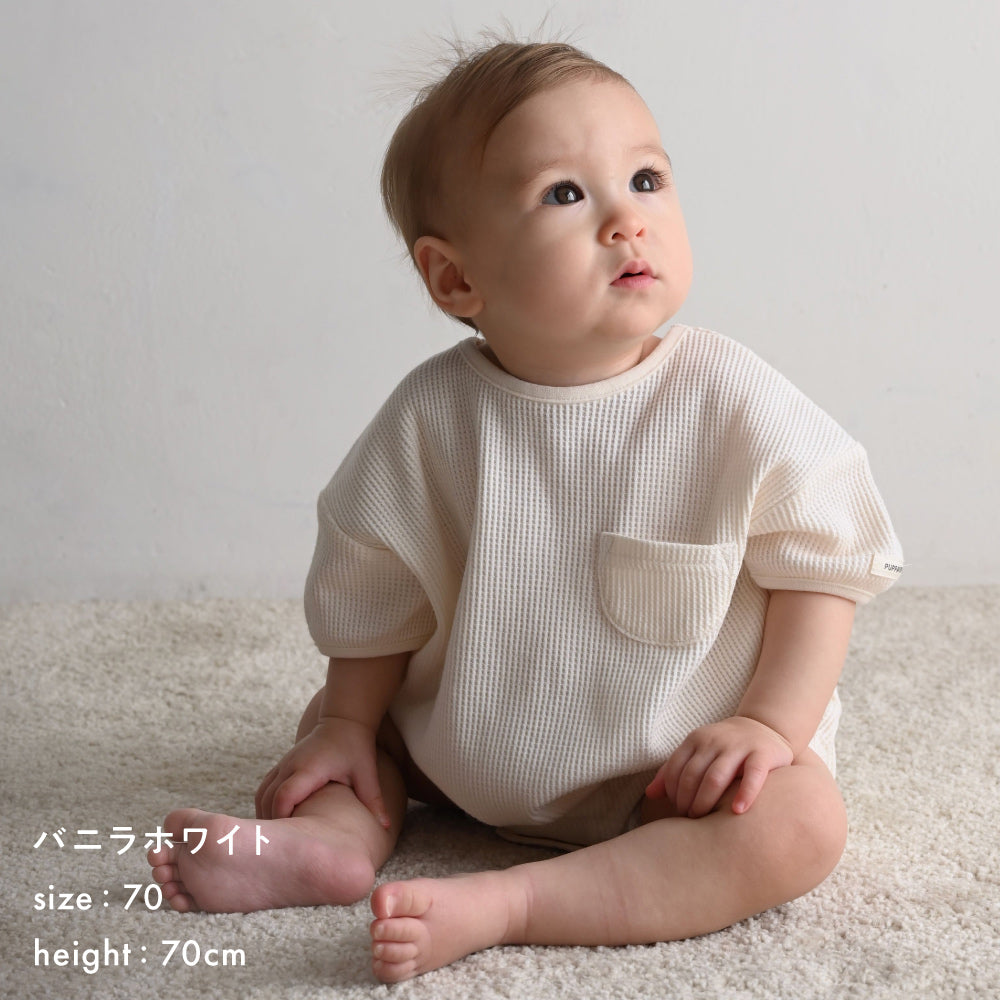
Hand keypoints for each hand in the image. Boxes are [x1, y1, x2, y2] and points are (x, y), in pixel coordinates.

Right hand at [255, 717, 390, 827]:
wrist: (344, 721)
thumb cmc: (356, 747)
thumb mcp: (366, 773)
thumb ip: (374, 799)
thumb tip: (385, 826)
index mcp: (310, 768)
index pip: (284, 796)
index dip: (283, 819)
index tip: (291, 840)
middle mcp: (291, 765)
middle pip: (267, 799)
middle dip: (272, 824)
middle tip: (283, 850)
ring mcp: (284, 764)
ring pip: (262, 794)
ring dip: (266, 816)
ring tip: (280, 839)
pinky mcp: (282, 765)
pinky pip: (264, 788)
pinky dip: (266, 806)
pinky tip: (279, 823)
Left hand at [645, 716, 793, 817]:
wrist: (763, 727)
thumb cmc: (725, 749)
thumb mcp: (698, 752)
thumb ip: (674, 770)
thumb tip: (649, 794)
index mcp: (695, 740)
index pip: (675, 768)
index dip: (672, 792)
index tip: (676, 810)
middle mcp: (714, 741)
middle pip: (692, 775)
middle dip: (687, 800)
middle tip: (690, 818)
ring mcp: (739, 746)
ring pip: (716, 776)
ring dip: (706, 801)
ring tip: (705, 819)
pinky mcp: (763, 754)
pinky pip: (753, 775)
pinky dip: (744, 793)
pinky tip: (737, 811)